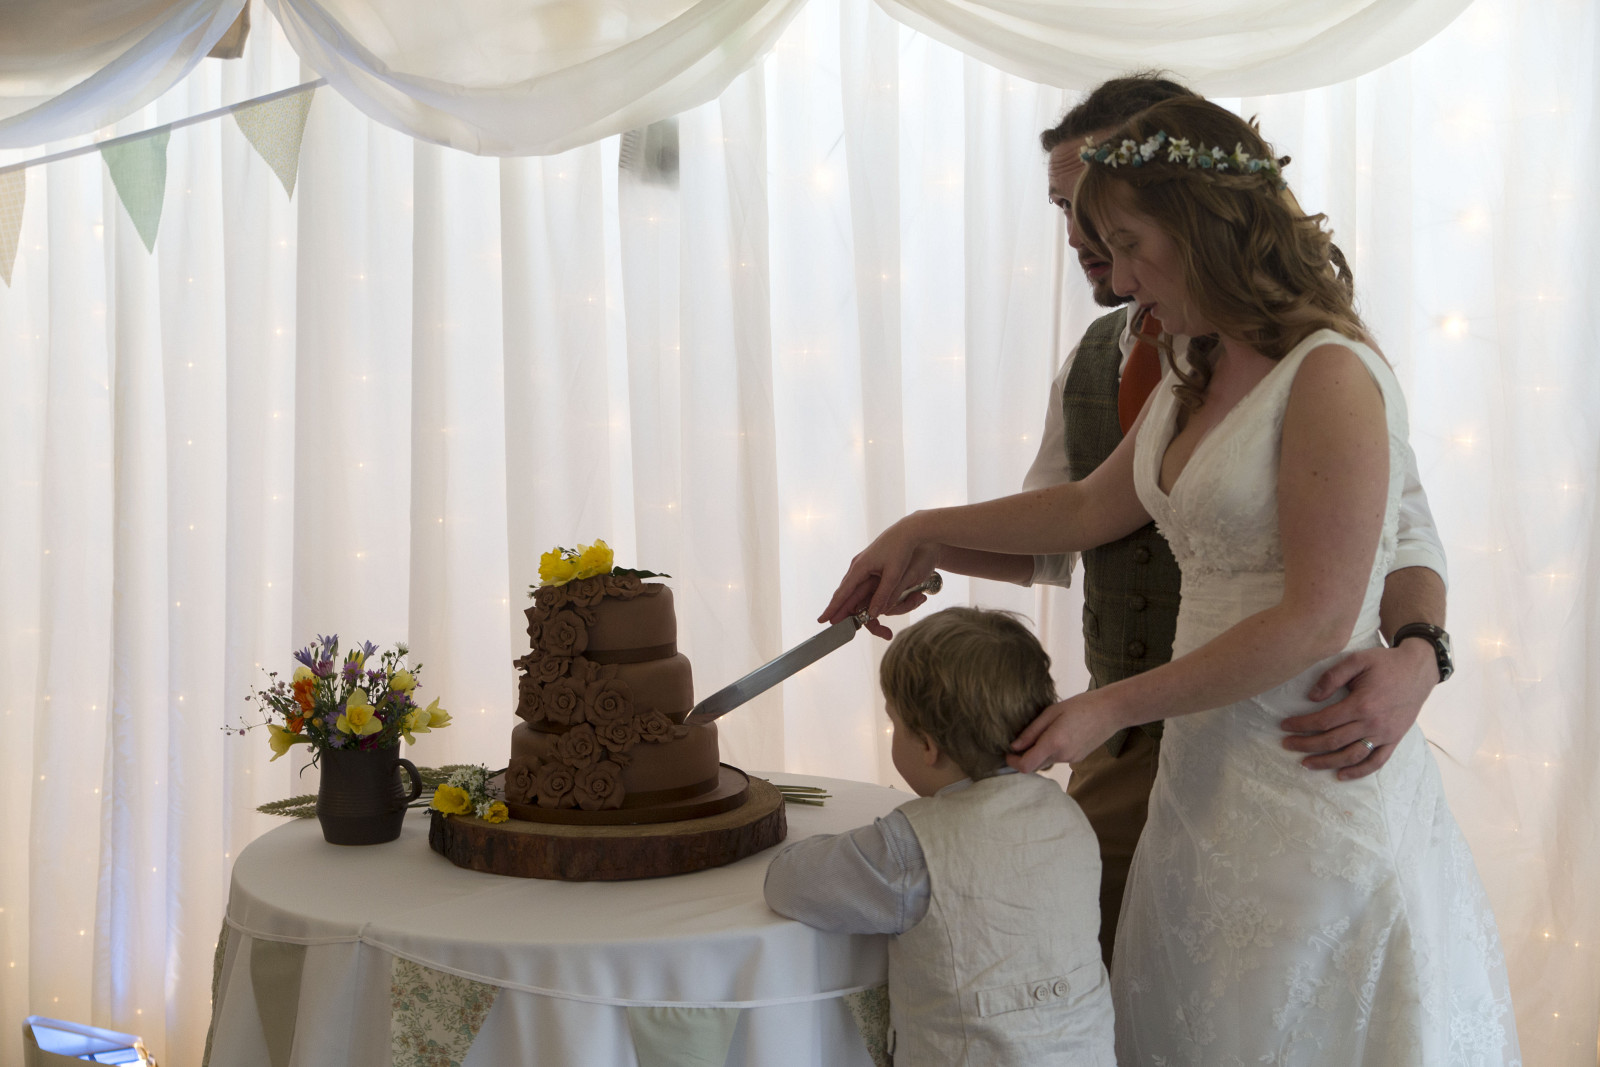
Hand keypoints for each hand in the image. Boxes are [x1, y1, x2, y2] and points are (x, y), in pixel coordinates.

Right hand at [819, 514, 941, 633]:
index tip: (822, 619)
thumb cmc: (901, 550)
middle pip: (843, 591)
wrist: (907, 530)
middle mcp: (857, 566)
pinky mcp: (868, 563)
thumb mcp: (894, 574)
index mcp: (860, 568)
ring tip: (838, 614)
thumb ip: (883, 595)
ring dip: (845, 602)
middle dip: (836, 608)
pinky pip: (857, 582)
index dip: (833, 608)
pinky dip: (853, 594)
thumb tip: (873, 614)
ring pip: (849, 587)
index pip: (843, 593)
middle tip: (827, 622)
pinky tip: (852, 600)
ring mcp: (861, 564)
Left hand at [1006, 688, 1122, 772]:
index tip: (1008, 753)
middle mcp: (1063, 755)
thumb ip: (1031, 731)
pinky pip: (1059, 758)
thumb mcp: (1052, 712)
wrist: (1111, 711)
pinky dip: (1053, 750)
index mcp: (1054, 743)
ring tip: (1046, 730)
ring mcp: (1072, 759)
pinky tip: (1060, 733)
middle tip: (1022, 738)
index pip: (1026, 765)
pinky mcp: (1079, 758)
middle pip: (1035, 764)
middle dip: (1026, 755)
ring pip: (1047, 760)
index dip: (1013, 762)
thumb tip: (1014, 746)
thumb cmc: (1082, 705)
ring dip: (1040, 751)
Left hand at [1280, 640, 1437, 779]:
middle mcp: (1373, 723)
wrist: (1419, 670)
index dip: (1301, 725)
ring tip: (1306, 764)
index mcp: (1361, 704)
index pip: (1324, 721)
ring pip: (1352, 756)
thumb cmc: (1385, 663)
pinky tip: (1341, 775)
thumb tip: (1311, 697)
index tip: (1284, 726)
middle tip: (1287, 745)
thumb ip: (1332, 676)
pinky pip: (1377, 762)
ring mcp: (1386, 735)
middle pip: (1333, 741)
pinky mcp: (1395, 740)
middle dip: (1306, 745)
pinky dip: (1359, 772)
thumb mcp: (1357, 659)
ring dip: (1327, 762)